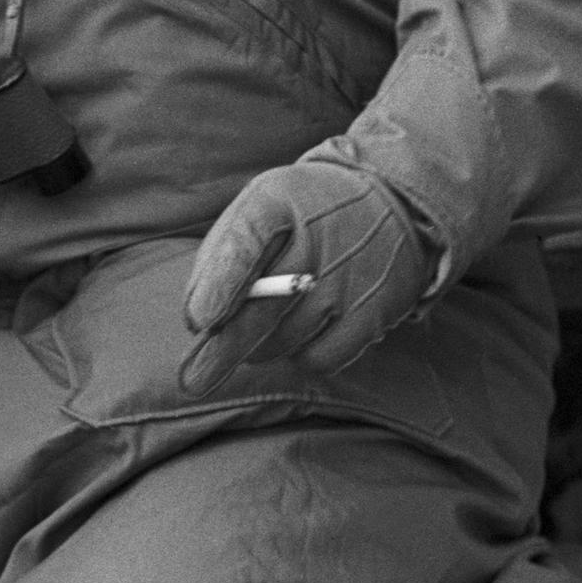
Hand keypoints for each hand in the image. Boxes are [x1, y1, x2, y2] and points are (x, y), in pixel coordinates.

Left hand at [181, 156, 435, 393]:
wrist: (389, 201)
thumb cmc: (301, 214)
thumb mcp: (259, 210)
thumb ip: (221, 258)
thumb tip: (198, 324)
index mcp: (278, 200)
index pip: (246, 242)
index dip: (221, 284)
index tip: (201, 322)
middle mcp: (318, 238)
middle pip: (262, 308)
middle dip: (222, 351)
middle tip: (192, 382)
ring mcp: (351, 278)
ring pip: (283, 341)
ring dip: (260, 346)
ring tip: (266, 322)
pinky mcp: (375, 312)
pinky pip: (320, 358)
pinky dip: (301, 355)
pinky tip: (301, 332)